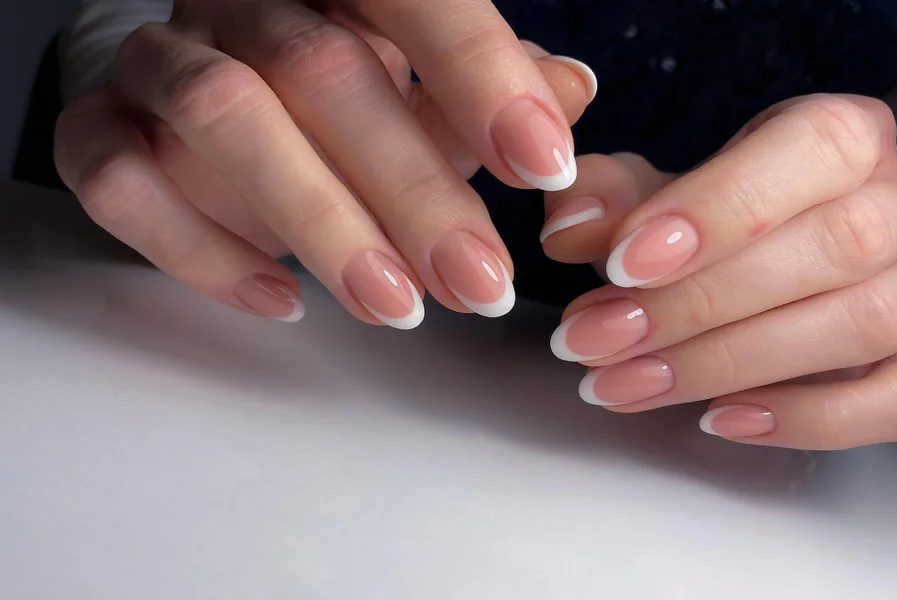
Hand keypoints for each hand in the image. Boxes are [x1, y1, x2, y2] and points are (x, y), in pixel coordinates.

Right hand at [55, 0, 594, 326]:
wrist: (199, 105)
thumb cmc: (332, 102)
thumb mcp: (422, 91)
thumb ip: (487, 94)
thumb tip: (569, 93)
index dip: (481, 73)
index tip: (544, 169)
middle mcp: (239, 3)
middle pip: (321, 69)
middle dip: (414, 189)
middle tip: (480, 284)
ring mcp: (158, 63)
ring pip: (223, 115)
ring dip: (319, 223)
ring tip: (396, 309)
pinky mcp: (97, 131)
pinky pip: (122, 181)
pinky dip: (203, 253)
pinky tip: (284, 303)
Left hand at [544, 94, 896, 449]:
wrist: (825, 247)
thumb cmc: (749, 220)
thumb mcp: (684, 190)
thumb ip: (620, 198)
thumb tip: (564, 226)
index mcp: (847, 139)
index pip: (810, 151)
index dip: (717, 209)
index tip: (623, 262)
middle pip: (829, 247)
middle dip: (693, 304)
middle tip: (592, 338)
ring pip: (858, 325)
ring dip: (724, 365)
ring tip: (622, 384)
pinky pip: (894, 399)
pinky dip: (805, 418)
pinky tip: (718, 418)